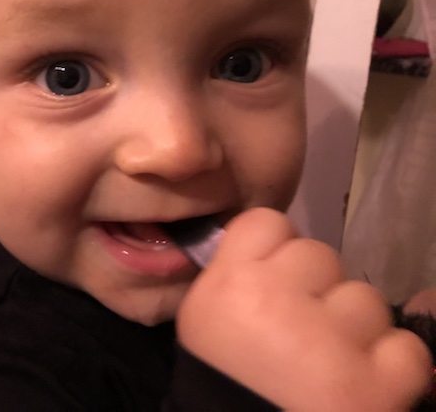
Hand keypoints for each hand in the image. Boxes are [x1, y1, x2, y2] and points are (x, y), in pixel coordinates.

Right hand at [176, 207, 431, 410]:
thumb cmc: (219, 376)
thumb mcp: (202, 316)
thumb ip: (234, 272)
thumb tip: (273, 245)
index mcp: (229, 284)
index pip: (269, 223)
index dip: (276, 250)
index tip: (273, 280)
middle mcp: (277, 300)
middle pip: (319, 255)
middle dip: (315, 287)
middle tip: (298, 328)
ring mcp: (330, 340)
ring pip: (365, 297)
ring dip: (353, 324)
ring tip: (328, 358)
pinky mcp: (375, 385)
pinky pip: (405, 346)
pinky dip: (390, 363)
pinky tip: (360, 378)